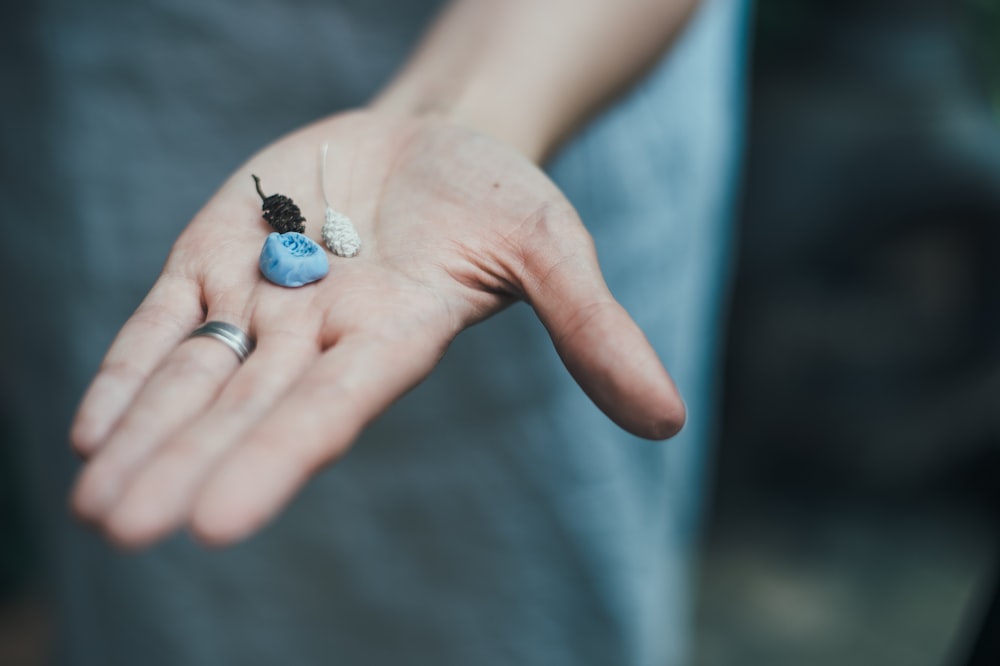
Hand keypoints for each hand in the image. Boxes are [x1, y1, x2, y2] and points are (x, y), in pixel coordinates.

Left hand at [69, 110, 683, 547]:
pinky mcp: (224, 251)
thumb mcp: (553, 246)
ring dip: (145, 434)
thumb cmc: (500, 196)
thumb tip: (668, 420)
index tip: (215, 525)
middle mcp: (322, 334)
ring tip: (92, 506)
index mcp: (395, 338)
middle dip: (185, 466)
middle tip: (121, 530)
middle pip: (247, 407)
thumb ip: (594, 331)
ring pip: (197, 373)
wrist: (434, 140)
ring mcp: (268, 294)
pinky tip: (91, 427)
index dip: (278, 458)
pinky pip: (171, 316)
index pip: (332, 407)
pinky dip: (134, 366)